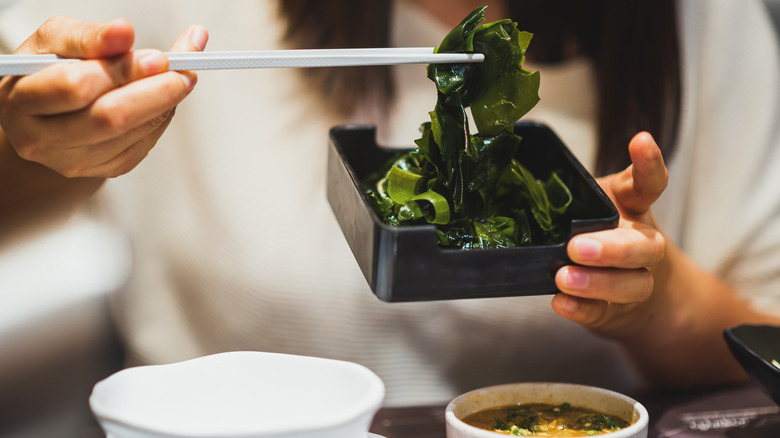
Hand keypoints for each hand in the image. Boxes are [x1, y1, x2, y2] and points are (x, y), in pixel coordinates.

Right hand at [0, 16, 208, 177]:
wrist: (42, 110)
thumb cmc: (47, 68)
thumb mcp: (55, 40)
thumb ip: (90, 36)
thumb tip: (124, 33)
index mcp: (21, 99)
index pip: (77, 87)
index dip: (122, 71)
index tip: (159, 57)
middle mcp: (40, 138)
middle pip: (110, 119)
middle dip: (155, 92)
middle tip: (183, 71)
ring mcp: (72, 161)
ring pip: (133, 133)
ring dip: (165, 103)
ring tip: (178, 76)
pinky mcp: (103, 170)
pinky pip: (143, 144)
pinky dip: (160, 117)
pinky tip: (160, 99)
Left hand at [551, 132, 667, 337]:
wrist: (630, 291)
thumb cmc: (598, 234)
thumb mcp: (588, 205)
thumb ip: (565, 193)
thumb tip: (506, 172)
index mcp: (633, 208)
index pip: (649, 183)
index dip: (648, 163)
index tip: (639, 139)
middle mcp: (642, 242)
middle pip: (643, 246)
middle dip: (613, 248)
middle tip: (578, 246)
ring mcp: (634, 279)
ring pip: (632, 284)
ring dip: (597, 282)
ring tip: (564, 278)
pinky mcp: (616, 310)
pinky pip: (603, 312)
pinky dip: (581, 308)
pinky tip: (562, 303)